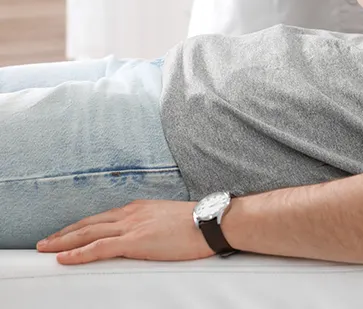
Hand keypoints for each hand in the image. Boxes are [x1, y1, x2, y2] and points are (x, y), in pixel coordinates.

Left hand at [36, 200, 213, 264]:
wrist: (213, 221)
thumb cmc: (199, 223)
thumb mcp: (170, 219)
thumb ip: (154, 224)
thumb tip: (149, 235)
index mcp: (140, 207)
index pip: (103, 217)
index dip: (82, 225)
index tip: (68, 232)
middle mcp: (132, 213)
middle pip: (90, 223)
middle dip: (65, 232)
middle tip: (45, 240)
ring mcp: (132, 226)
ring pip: (88, 233)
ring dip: (64, 241)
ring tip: (46, 248)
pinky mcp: (136, 240)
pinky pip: (99, 247)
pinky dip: (79, 253)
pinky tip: (64, 258)